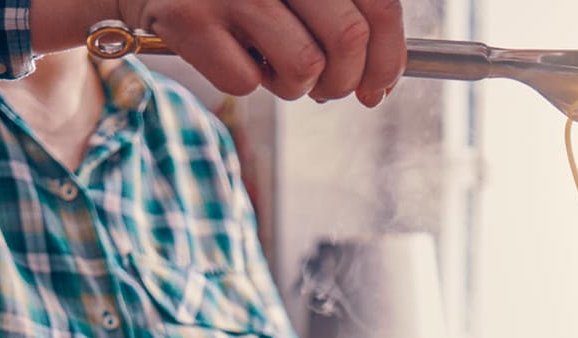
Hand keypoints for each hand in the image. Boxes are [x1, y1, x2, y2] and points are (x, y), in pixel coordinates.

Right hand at [117, 0, 405, 104]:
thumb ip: (337, 12)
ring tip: (273, 65)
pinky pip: (246, 81)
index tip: (378, 87)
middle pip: (348, 40)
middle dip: (345, 81)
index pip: (378, 6)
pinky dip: (245, 80)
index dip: (388, 57)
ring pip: (304, 68)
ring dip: (296, 86)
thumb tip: (380, 77)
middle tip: (328, 88)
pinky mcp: (189, 17)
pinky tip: (230, 53)